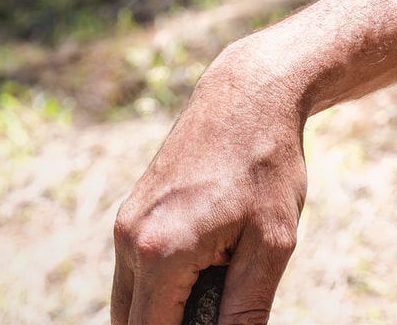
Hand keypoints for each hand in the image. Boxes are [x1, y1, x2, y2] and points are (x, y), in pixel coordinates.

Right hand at [112, 35, 307, 324]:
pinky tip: (211, 259)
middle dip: (175, 324)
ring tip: (223, 274)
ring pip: (132, 302)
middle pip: (133, 324)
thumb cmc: (267, 166)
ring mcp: (124, 225)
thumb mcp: (272, 244)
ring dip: (167, 308)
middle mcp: (129, 240)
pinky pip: (137, 273)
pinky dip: (165, 284)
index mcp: (160, 252)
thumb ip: (246, 309)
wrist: (249, 95)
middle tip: (221, 300)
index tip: (217, 318)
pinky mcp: (130, 214)